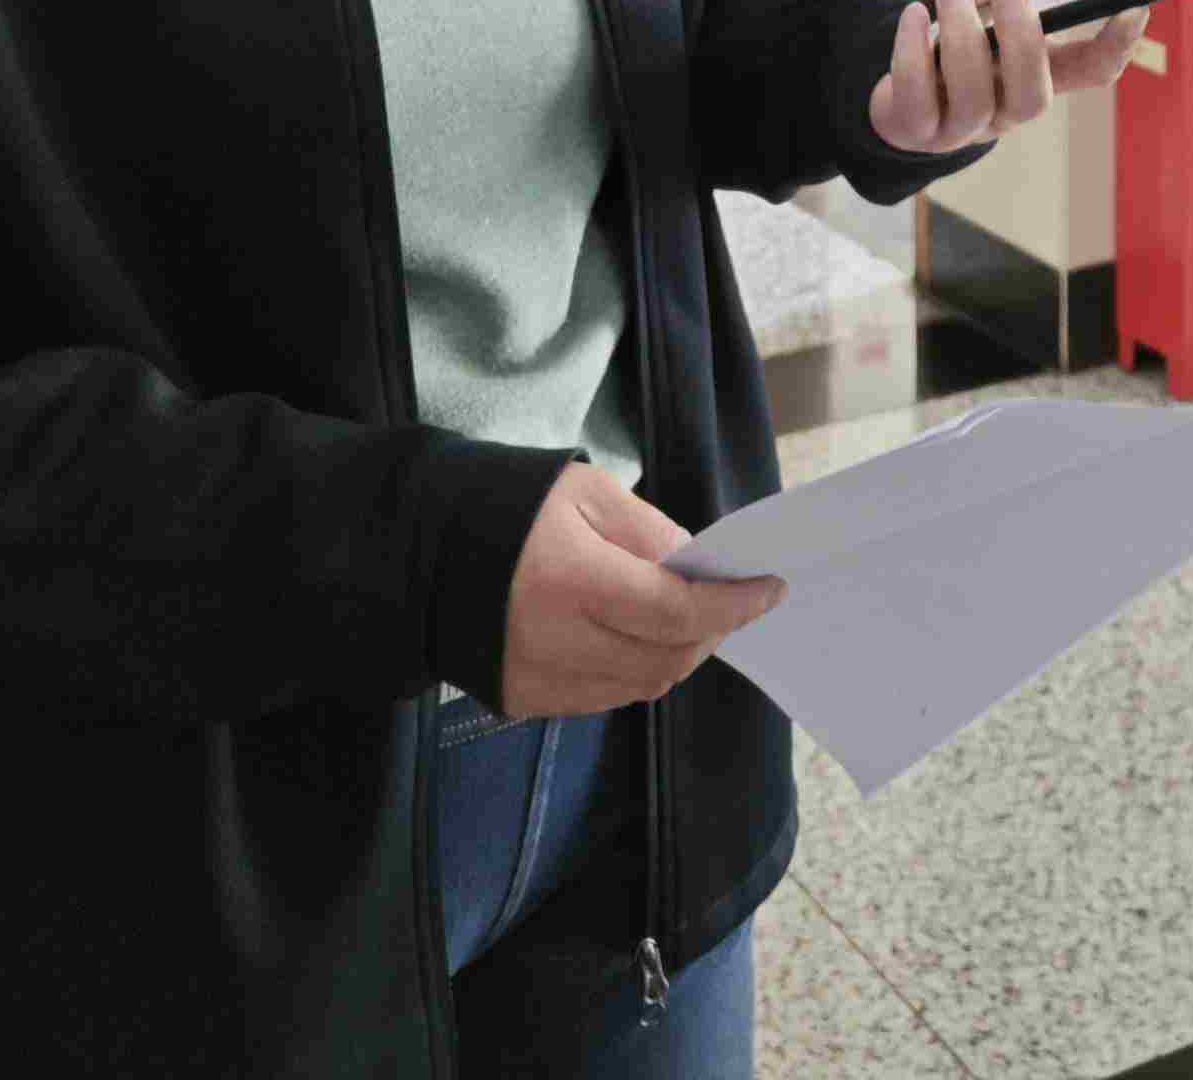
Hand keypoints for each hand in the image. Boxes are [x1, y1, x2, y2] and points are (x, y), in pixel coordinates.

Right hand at [498, 460, 786, 719]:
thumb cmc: (512, 508)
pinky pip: (602, 697)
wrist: (423, 552)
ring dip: (675, 655)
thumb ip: (650, 533)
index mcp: (569, 580)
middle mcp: (551, 641)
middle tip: (730, 603)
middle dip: (710, 632)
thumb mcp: (587, 494)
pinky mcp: (521, 699)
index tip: (769, 591)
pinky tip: (634, 637)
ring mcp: (534, 679)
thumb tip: (699, 573)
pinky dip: (633, 670)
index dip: (731, 606)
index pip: (673, 612)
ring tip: (685, 618)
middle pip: (664, 659)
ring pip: (639, 686)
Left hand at [869, 0, 1151, 153]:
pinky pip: (917, 99)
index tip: (1132, 6)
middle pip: (1033, 98)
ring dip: (963, 38)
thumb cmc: (968, 34)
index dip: (1117, 45)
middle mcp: (1009, 109)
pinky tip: (915, 16)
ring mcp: (962, 127)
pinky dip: (914, 53)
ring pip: (973, 98)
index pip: (1093, 71)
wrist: (902, 80)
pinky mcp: (916, 129)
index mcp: (1044, 75)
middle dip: (1025, 42)